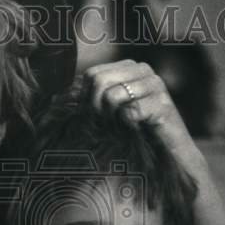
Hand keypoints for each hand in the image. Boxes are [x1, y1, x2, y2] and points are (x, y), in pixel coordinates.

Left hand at [81, 59, 204, 173]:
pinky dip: (125, 128)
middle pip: (98, 80)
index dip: (84, 101)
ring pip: (110, 96)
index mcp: (128, 67)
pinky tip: (135, 133)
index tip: (92, 121)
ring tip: (120, 131)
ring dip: (109, 121)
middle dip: (93, 109)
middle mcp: (142, 70)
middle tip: (104, 128)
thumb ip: (86, 102)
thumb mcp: (107, 114)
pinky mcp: (163, 104)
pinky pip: (128, 112)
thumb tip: (54, 100)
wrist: (170, 157)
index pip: (91, 74)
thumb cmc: (136, 135)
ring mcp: (155, 84)